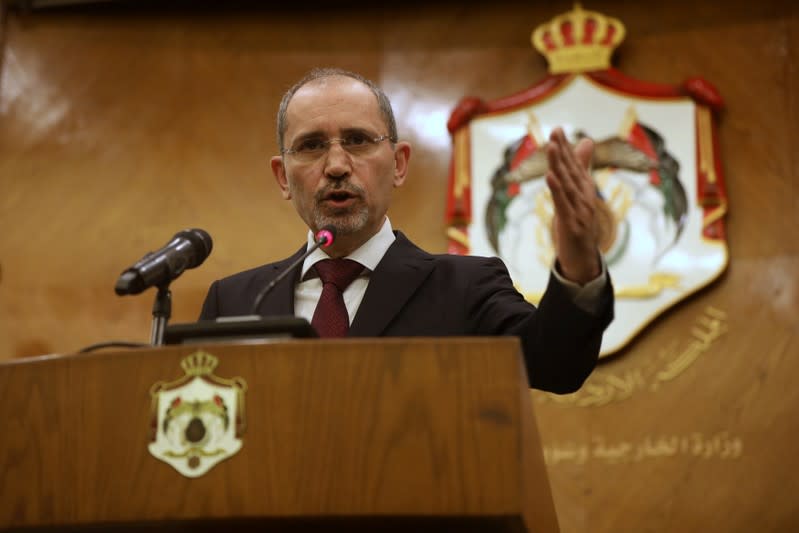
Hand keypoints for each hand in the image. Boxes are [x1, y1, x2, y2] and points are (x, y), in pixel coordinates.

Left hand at [545, 127, 600, 284]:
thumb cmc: (579, 223)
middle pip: (571, 171)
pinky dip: (557, 190)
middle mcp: (584, 197)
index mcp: (584, 189)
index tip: (556, 130)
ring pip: (568, 185)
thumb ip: (581, 168)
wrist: (584, 258)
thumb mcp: (578, 195)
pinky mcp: (573, 224)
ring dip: (560, 165)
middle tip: (555, 133)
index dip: (564, 148)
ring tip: (551, 148)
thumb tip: (585, 141)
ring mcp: (580, 211)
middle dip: (562, 151)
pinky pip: (563, 204)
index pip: (573, 165)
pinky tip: (550, 176)